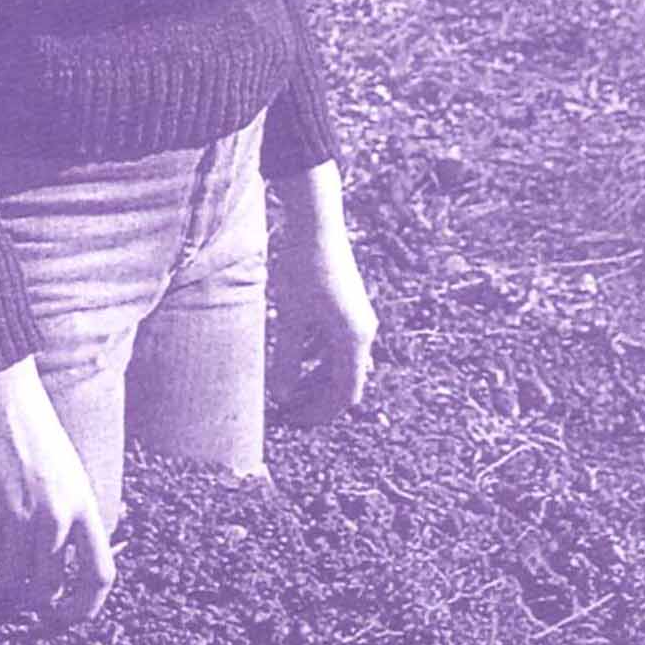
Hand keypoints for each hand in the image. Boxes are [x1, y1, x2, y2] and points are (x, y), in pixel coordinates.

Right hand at [0, 356, 115, 626]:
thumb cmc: (32, 426)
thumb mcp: (68, 470)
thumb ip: (70, 514)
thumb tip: (64, 562)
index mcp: (84, 504)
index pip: (100, 575)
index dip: (84, 608)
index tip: (62, 618)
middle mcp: (58, 514)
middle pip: (47, 587)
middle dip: (27, 597)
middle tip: (11, 587)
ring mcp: (21, 512)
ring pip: (11, 579)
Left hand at [269, 182, 378, 428]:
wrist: (316, 222)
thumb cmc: (303, 268)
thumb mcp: (290, 317)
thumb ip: (287, 360)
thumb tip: (282, 397)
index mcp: (354, 339)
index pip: (343, 395)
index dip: (319, 414)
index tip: (292, 422)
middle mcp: (363, 331)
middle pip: (344, 381)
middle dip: (315, 400)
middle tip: (285, 412)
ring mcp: (357, 318)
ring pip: (339, 363)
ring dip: (315, 379)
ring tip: (286, 389)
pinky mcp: (348, 306)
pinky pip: (335, 344)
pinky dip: (316, 357)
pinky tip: (293, 357)